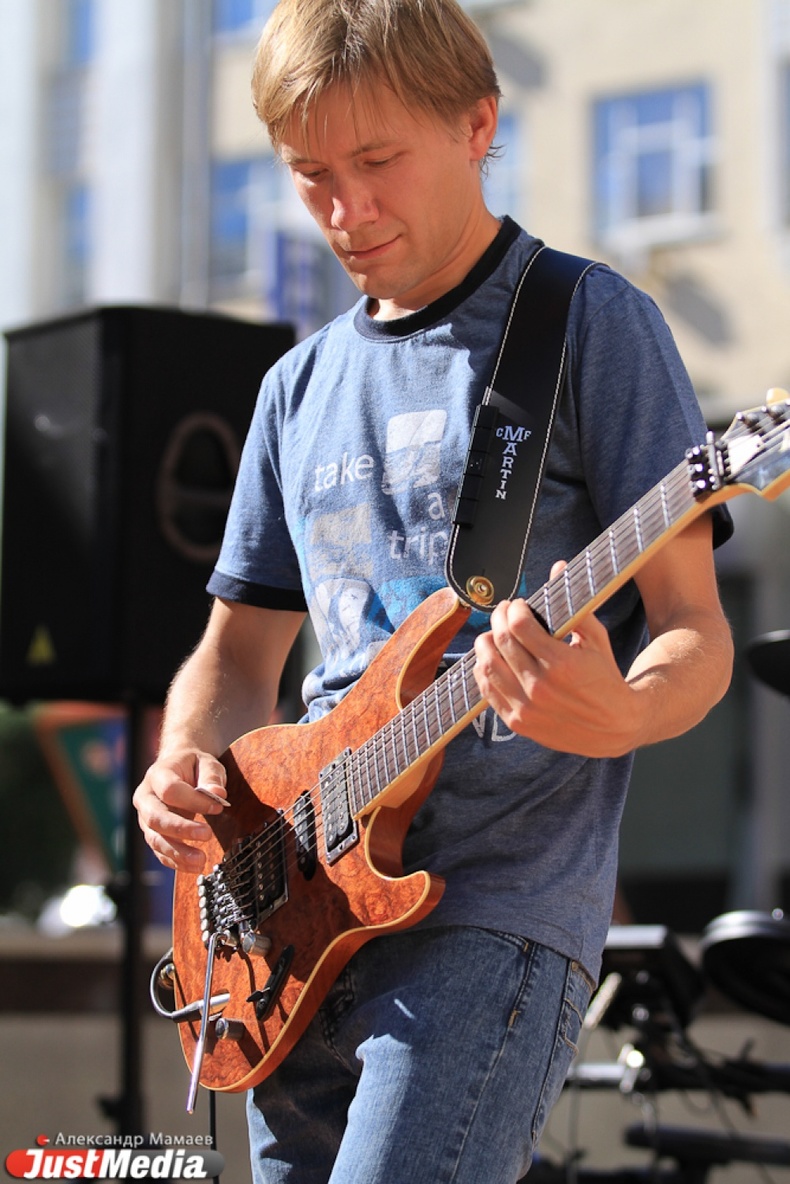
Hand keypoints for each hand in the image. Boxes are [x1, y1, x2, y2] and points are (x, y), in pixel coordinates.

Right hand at [133, 750, 228, 872]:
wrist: (177, 769)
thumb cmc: (193, 766)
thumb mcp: (206, 763)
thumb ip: (211, 777)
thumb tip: (218, 795)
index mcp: (157, 774)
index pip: (170, 790)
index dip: (193, 801)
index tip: (218, 808)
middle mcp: (145, 797)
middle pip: (155, 817)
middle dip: (181, 830)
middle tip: (207, 835)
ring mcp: (145, 817)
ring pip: (155, 839)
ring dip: (178, 853)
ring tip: (201, 860)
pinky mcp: (152, 833)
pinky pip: (159, 851)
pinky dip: (176, 861)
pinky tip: (194, 866)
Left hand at [472, 567, 643, 757]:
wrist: (614, 726)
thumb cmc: (605, 678)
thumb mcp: (596, 639)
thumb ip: (575, 604)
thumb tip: (558, 567)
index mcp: (562, 663)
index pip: (519, 625)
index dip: (514, 609)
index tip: (518, 605)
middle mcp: (541, 687)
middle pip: (501, 641)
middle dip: (499, 619)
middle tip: (504, 613)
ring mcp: (526, 707)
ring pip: (487, 665)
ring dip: (485, 643)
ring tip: (494, 634)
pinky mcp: (518, 722)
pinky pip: (486, 690)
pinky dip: (483, 670)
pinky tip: (491, 659)